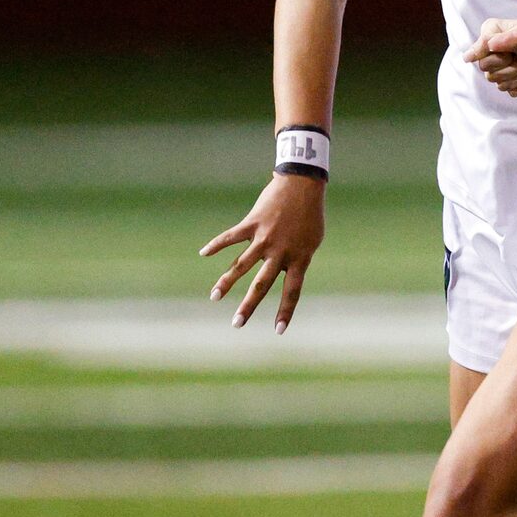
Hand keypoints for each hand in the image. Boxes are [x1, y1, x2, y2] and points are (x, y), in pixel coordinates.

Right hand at [199, 172, 325, 331]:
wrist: (303, 185)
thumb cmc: (310, 214)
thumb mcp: (312, 241)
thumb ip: (298, 258)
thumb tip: (284, 271)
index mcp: (300, 258)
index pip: (292, 291)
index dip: (285, 311)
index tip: (278, 331)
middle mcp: (281, 251)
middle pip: (262, 284)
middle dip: (249, 306)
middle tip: (237, 324)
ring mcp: (265, 238)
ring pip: (241, 265)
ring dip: (226, 282)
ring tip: (214, 297)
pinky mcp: (252, 223)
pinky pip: (231, 237)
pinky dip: (217, 244)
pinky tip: (204, 253)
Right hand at [467, 18, 516, 98]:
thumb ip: (491, 42)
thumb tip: (465, 58)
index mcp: (491, 33)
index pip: (480, 56)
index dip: (499, 58)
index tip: (514, 51)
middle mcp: (493, 48)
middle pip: (486, 72)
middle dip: (510, 69)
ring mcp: (504, 64)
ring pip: (497, 83)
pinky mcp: (515, 78)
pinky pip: (508, 90)